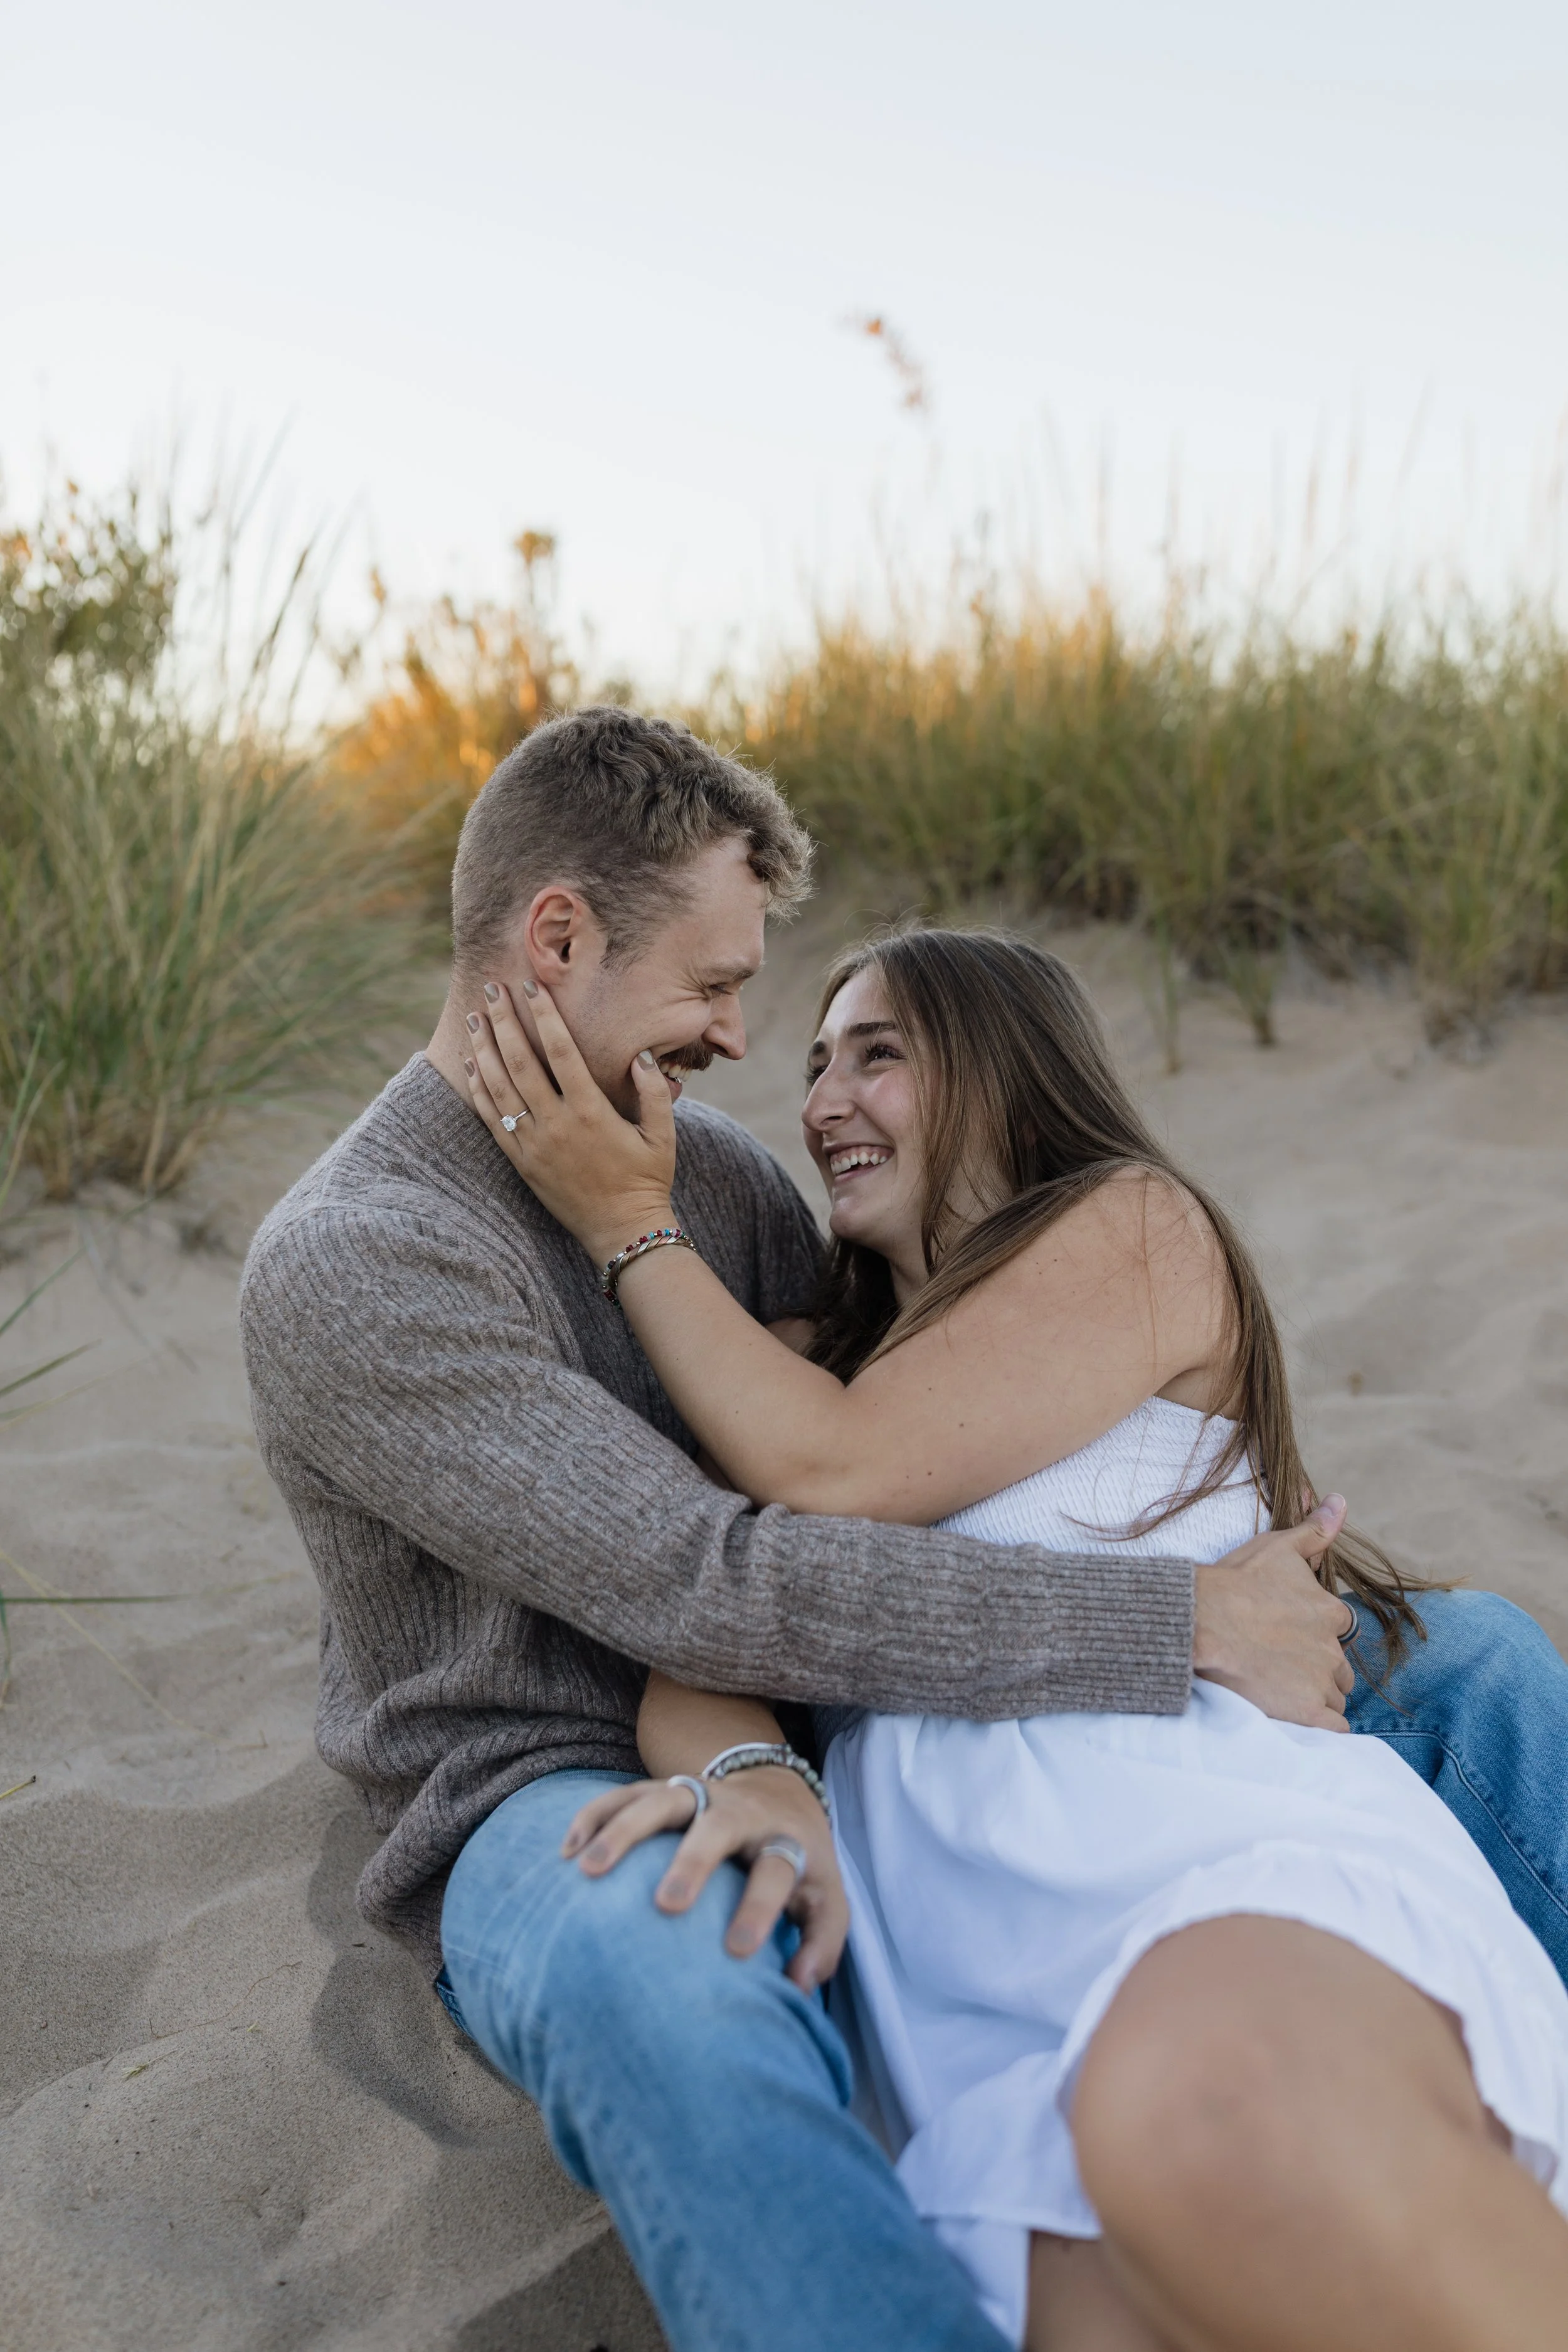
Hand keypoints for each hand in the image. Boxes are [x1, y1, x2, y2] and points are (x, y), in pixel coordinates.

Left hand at [463, 980, 676, 1261]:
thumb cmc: (647, 1179)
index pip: (560, 1051)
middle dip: (503, 1022)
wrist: (622, 1231)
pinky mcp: (521, 1163)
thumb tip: (639, 1055)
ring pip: (499, 1089)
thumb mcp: (663, 1134)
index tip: (531, 987)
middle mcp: (556, 1125)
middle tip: (492, 989)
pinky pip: (491, 1121)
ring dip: (484, 1050)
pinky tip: (471, 1065)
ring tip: (474, 1019)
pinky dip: (478, 1090)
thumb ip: (652, 1092)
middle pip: (520, 1062)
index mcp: (590, 1112)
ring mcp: (534, 1145)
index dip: (543, 1016)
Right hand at [561, 1766, 848, 1991]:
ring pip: (661, 1799)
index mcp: (785, 1841)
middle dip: (693, 1861)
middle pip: (718, 1825)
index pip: (777, 1871)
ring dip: (624, 1830)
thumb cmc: (799, 1866)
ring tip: (588, 1870)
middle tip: (667, 1904)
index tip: (739, 1950)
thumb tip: (796, 1990)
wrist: (780, 1795)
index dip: (760, 1907)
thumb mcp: (825, 1901)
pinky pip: (625, 1794)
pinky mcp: (666, 1789)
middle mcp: (741, 1812)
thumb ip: (821, 1947)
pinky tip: (567, 1850)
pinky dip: (595, 1816)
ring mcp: (701, 1794)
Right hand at [1194, 1495, 1356, 1730]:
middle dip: (1317, 1670)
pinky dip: (1319, 1727)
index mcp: (1330, 1612)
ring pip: (1334, 1698)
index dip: (1314, 1636)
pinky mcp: (1308, 1714)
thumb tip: (1340, 1500)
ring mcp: (1321, 1683)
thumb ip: (1314, 1530)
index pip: (1338, 1631)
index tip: (1284, 1636)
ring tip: (1277, 1690)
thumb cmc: (1234, 1582)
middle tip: (1278, 1666)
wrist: (1201, 1621)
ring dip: (1314, 1697)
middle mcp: (1333, 1649)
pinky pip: (1333, 1731)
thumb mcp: (1276, 1548)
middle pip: (1339, 1669)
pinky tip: (1293, 1716)